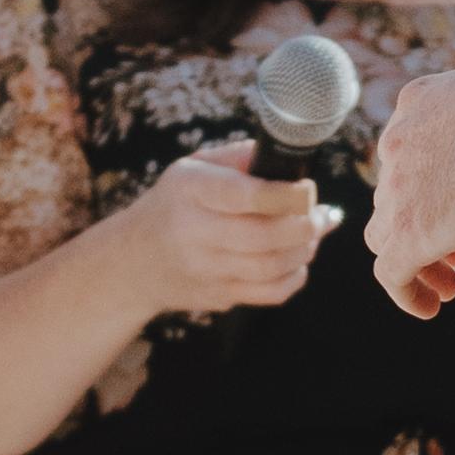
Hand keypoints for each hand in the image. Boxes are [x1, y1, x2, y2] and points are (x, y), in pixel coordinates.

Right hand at [123, 136, 330, 322]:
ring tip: (312, 234)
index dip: (289, 194)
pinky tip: (296, 261)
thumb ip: (240, 158)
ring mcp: (205, 270)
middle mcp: (194, 232)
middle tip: (322, 215)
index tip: (308, 189)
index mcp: (190, 190)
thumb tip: (290, 160)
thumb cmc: (172, 205)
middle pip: (265, 236)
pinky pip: (270, 294)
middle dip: (307, 225)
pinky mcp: (217, 296)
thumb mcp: (192, 168)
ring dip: (305, 250)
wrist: (132, 262)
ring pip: (272, 267)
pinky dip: (295, 277)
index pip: (248, 194)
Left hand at [370, 30, 454, 314]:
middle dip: (419, 221)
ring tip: (448, 281)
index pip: (407, 150)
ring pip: (385, 234)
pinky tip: (433, 305)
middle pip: (394, 193)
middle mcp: (396, 145)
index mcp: (417, 105)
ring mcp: (396, 192)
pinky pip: (391, 274)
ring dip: (413, 259)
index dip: (428, 183)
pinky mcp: (405, 234)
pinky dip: (407, 292)